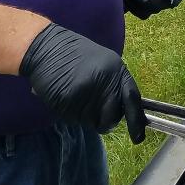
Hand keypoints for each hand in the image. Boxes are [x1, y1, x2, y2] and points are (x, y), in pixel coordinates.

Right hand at [20, 24, 145, 142]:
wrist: (46, 46)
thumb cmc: (74, 54)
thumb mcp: (103, 63)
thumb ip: (113, 85)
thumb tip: (120, 111)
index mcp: (116, 70)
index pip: (132, 99)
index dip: (137, 121)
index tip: (138, 138)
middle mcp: (105, 81)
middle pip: (112, 117)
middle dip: (104, 120)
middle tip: (91, 111)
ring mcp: (87, 91)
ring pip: (91, 121)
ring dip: (83, 116)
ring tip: (74, 96)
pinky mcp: (69, 99)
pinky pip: (74, 119)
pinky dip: (69, 114)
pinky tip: (64, 97)